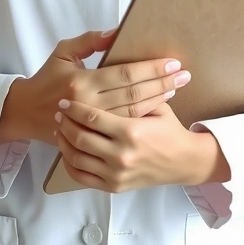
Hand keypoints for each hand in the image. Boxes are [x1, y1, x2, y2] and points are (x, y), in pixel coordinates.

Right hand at [12, 29, 189, 145]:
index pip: (124, 74)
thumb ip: (89, 41)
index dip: (150, 69)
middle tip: (183, 76)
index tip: (171, 63)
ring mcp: (92, 124)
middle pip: (134, 94)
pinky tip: (158, 108)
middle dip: (162, 84)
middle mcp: (89, 104)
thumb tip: (115, 33)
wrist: (26, 112)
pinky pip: (123, 126)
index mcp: (81, 81)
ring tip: (175, 90)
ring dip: (157, 101)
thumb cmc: (46, 78)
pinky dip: (143, 116)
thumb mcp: (63, 52)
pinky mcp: (93, 136)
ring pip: (132, 112)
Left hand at [52, 97, 228, 191]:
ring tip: (60, 127)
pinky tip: (67, 149)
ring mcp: (116, 173)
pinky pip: (82, 176)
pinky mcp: (114, 186)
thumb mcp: (158, 104)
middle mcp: (121, 154)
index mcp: (131, 130)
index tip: (64, 101)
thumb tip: (125, 58)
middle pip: (80, 136)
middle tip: (58, 112)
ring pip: (77, 157)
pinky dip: (70, 163)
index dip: (74, 108)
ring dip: (64, 140)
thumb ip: (138, 88)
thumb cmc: (170, 129)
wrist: (185, 163)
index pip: (92, 117)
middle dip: (65, 122)